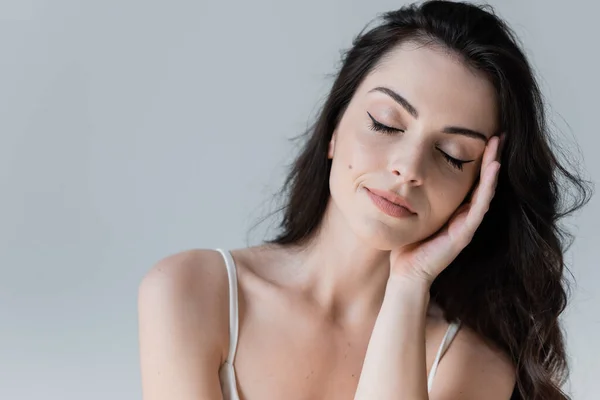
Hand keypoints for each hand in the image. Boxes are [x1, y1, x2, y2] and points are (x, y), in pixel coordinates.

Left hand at [389, 134, 504, 284]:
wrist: (407, 274)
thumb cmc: (408, 245)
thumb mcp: (413, 213)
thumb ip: (416, 196)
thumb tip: (404, 173)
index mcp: (454, 210)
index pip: (471, 181)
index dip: (479, 160)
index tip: (484, 137)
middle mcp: (465, 216)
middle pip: (483, 182)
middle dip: (491, 158)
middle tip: (500, 134)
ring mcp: (467, 225)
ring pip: (485, 191)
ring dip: (493, 167)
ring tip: (498, 144)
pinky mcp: (464, 233)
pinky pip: (479, 206)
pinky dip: (487, 187)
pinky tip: (492, 169)